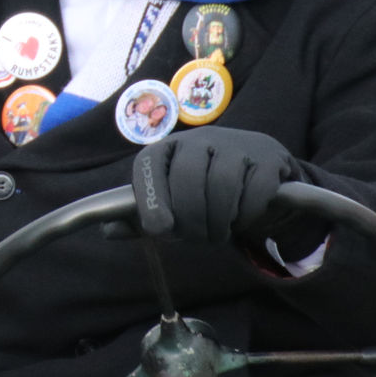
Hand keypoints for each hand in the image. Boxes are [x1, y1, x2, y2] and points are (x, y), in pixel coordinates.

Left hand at [130, 127, 296, 247]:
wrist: (259, 174)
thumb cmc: (204, 190)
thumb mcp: (172, 201)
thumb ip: (142, 217)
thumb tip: (108, 230)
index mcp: (168, 148)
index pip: (149, 164)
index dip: (152, 198)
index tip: (159, 229)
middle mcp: (199, 139)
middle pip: (188, 179)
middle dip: (191, 219)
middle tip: (197, 238)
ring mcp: (235, 144)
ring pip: (222, 187)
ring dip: (219, 221)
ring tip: (217, 233)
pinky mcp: (266, 157)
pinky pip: (254, 191)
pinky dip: (247, 215)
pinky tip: (242, 218)